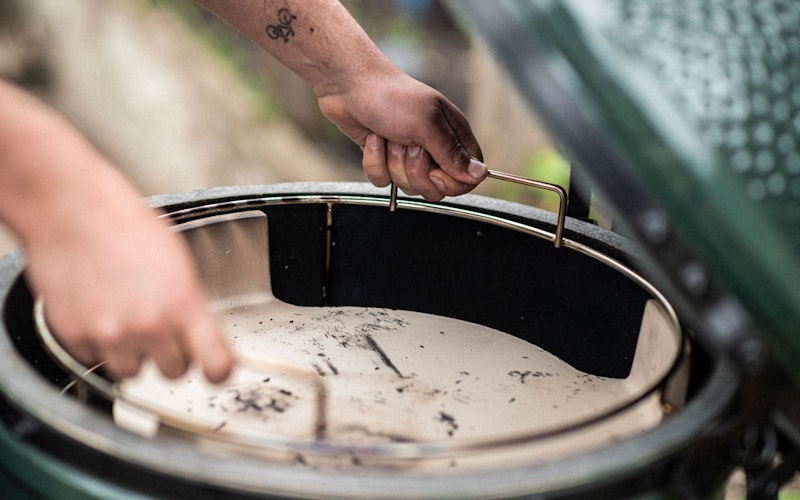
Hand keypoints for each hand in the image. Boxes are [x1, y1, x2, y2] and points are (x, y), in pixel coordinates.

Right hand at [24, 184, 233, 381]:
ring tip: (125, 316)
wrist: (69, 207)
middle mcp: (149, 325)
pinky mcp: (74, 337)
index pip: (216, 364)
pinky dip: (97, 343)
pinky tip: (98, 310)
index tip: (217, 371)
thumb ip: (189, 300)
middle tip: (162, 329)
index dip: (219, 371)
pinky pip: (94, 359)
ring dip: (132, 353)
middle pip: (175, 372)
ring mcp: (110, 334)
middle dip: (171, 355)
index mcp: (183, 303)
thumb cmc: (123, 222)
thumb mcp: (176, 258)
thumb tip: (198, 330)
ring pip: (134, 372)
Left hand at [318, 68, 486, 200]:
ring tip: (389, 137)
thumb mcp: (427, 124)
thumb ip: (452, 153)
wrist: (349, 86)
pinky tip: (373, 140)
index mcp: (453, 136)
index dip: (453, 182)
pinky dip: (375, 162)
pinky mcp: (386, 160)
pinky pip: (384, 181)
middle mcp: (434, 148)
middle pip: (437, 188)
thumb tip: (480, 174)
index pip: (468, 177)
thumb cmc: (391, 97)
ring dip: (394, 164)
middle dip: (417, 172)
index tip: (435, 170)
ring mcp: (409, 157)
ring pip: (409, 186)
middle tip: (407, 146)